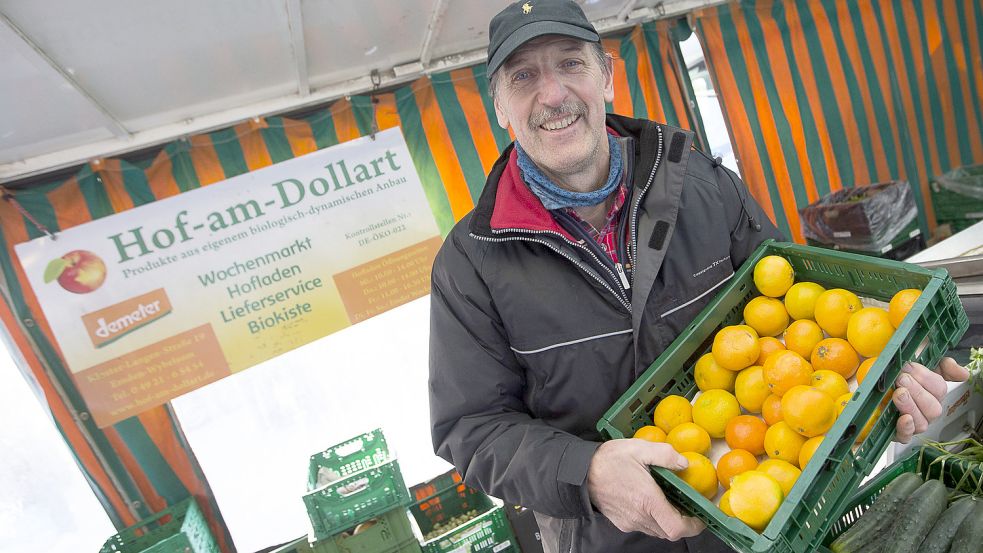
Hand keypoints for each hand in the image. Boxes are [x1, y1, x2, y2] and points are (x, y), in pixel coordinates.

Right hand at [586, 439, 704, 540]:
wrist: (580, 471)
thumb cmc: (608, 460)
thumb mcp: (639, 448)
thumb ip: (665, 455)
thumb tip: (684, 463)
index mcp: (647, 500)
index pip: (676, 528)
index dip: (693, 527)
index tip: (699, 517)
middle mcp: (639, 516)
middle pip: (669, 532)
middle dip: (682, 523)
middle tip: (687, 507)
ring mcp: (629, 522)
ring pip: (657, 530)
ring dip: (667, 521)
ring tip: (669, 502)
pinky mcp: (621, 522)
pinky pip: (644, 527)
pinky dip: (652, 519)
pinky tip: (650, 502)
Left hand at [893, 357, 969, 442]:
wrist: (875, 385)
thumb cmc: (898, 375)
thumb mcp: (919, 363)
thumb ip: (943, 366)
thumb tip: (963, 374)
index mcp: (934, 394)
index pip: (939, 388)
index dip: (924, 377)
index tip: (908, 367)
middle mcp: (927, 411)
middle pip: (932, 407)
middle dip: (917, 391)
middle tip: (902, 379)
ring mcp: (914, 424)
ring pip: (921, 422)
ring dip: (910, 406)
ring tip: (898, 393)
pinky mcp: (898, 433)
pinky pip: (906, 436)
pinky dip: (906, 428)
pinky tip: (903, 418)